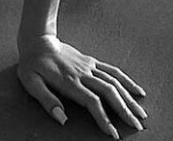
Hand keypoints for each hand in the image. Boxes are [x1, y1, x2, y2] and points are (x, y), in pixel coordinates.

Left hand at [18, 35, 146, 134]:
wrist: (37, 40)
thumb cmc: (32, 64)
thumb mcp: (31, 82)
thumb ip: (46, 100)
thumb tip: (62, 119)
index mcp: (70, 82)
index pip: (92, 102)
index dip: (104, 118)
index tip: (113, 134)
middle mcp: (83, 73)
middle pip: (109, 92)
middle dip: (124, 110)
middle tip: (137, 127)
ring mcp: (89, 66)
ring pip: (114, 82)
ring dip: (130, 98)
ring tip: (142, 114)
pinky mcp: (91, 61)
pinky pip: (112, 70)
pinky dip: (127, 80)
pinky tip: (138, 91)